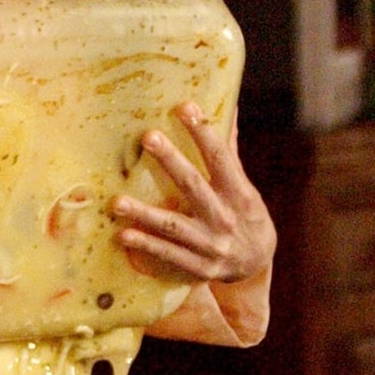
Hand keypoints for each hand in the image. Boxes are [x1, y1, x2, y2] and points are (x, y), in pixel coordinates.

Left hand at [110, 102, 274, 283]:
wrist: (258, 264)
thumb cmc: (246, 215)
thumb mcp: (245, 186)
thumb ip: (229, 151)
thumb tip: (229, 107)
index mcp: (239, 193)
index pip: (221, 158)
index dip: (204, 133)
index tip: (185, 107)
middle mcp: (225, 218)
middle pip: (194, 186)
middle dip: (171, 161)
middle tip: (149, 137)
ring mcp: (211, 245)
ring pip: (174, 226)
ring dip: (145, 214)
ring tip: (117, 202)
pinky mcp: (199, 267)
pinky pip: (169, 254)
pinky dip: (147, 245)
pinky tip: (124, 234)